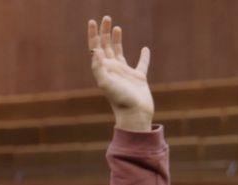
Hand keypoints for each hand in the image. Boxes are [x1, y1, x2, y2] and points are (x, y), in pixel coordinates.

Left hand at [87, 16, 152, 130]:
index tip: (92, 21)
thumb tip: (95, 51)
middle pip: (106, 46)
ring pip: (119, 52)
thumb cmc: (120, 101)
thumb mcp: (106, 84)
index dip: (93, 34)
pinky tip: (145, 49)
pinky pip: (141, 64)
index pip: (95, 48)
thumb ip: (99, 68)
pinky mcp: (138, 78)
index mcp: (104, 69)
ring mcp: (125, 73)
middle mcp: (112, 69)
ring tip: (116, 27)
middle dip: (104, 32)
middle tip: (106, 17)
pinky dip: (144, 56)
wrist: (134, 114)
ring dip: (116, 39)